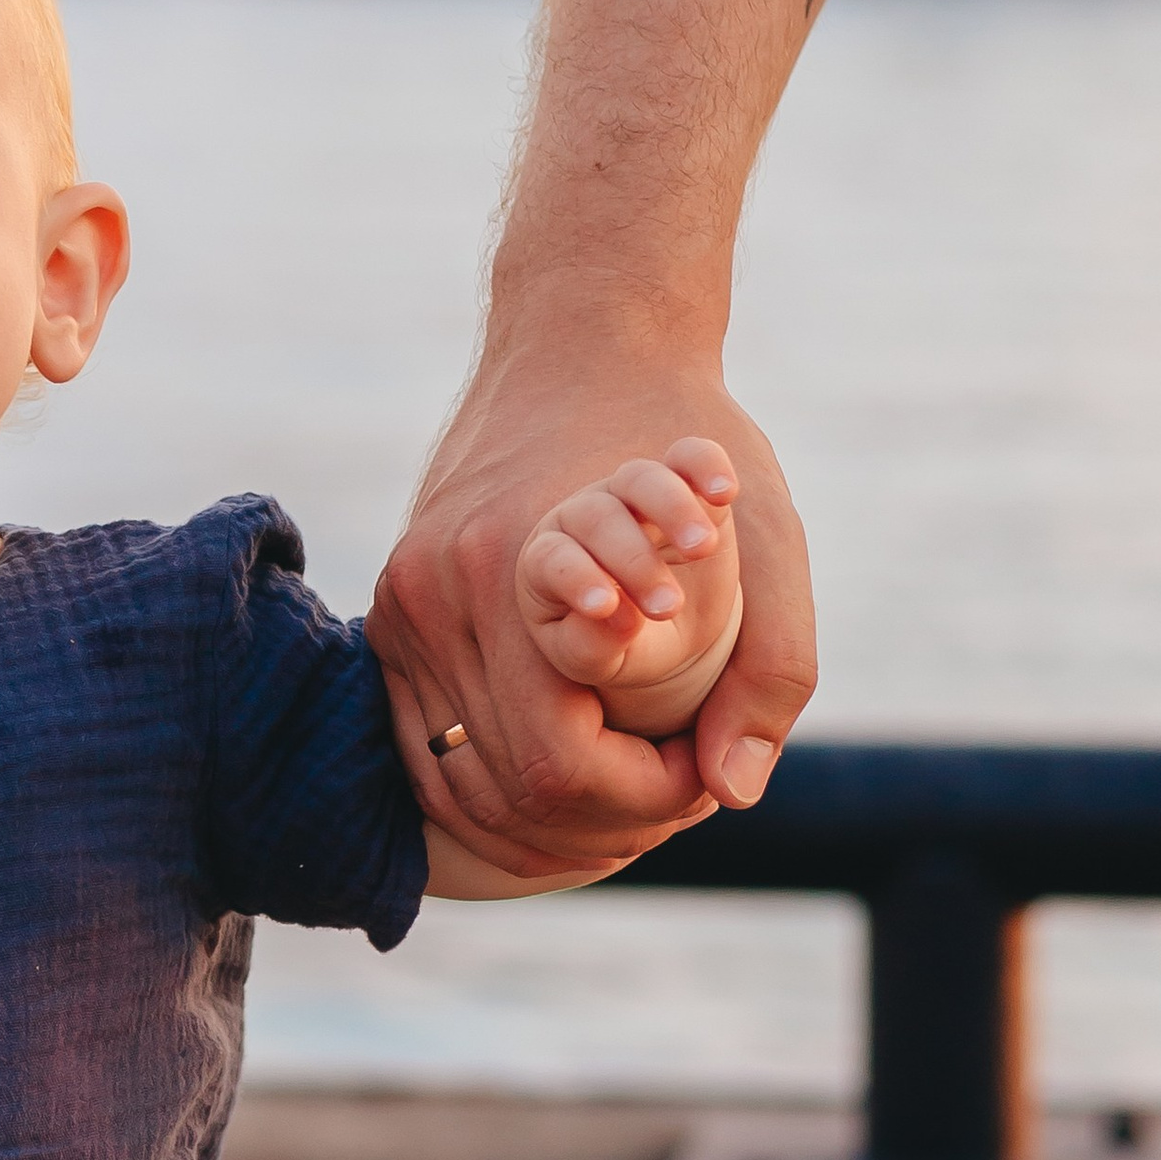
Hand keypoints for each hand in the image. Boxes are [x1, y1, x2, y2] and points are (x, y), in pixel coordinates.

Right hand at [369, 331, 814, 883]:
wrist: (582, 335)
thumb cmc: (685, 431)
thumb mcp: (769, 535)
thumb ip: (771, 669)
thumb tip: (734, 793)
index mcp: (518, 575)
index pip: (563, 768)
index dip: (641, 802)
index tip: (698, 777)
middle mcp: (436, 597)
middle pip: (505, 792)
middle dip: (599, 823)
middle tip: (672, 798)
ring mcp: (399, 608)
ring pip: (452, 789)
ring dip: (541, 824)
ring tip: (624, 802)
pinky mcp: (388, 612)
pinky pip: (423, 748)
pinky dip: (488, 791)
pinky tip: (558, 790)